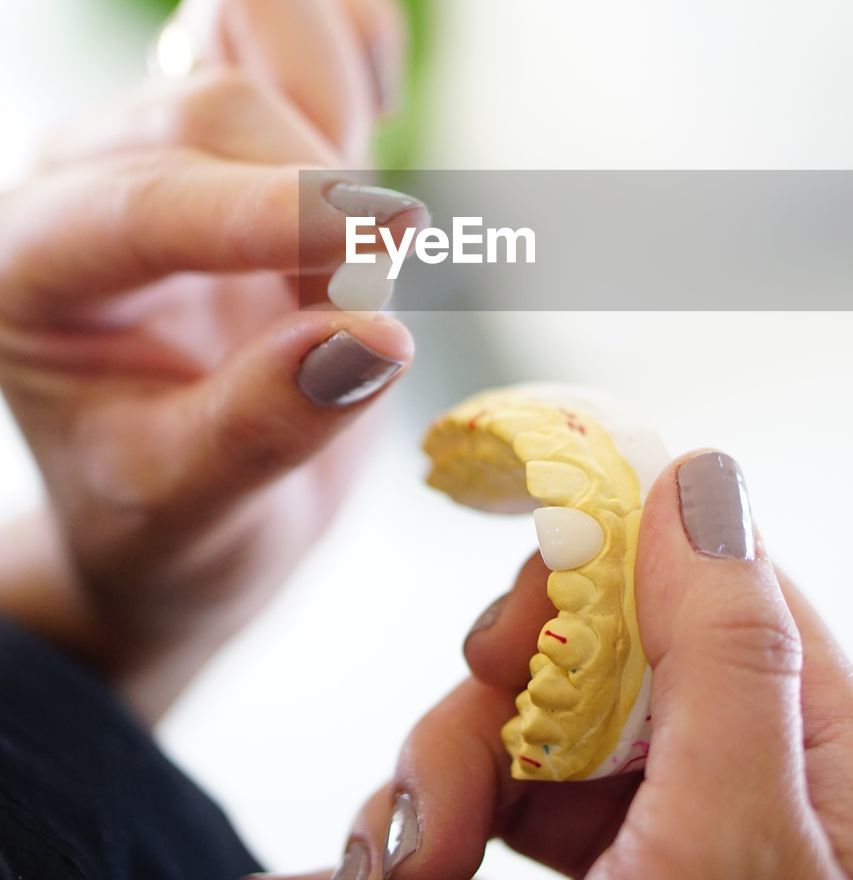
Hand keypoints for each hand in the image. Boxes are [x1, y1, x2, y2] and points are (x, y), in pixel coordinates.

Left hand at [0, 0, 424, 719]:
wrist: (187, 499)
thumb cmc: (168, 520)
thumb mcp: (194, 513)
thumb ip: (262, 429)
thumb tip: (370, 342)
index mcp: (25, 271)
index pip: (140, 206)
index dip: (266, 215)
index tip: (381, 239)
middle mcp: (79, 172)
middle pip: (213, 103)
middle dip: (319, 202)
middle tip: (367, 317)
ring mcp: (158, 120)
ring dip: (337, 109)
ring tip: (358, 243)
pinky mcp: (236, 100)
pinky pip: (302, 1)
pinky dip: (358, 44)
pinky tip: (364, 141)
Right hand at [292, 452, 852, 879]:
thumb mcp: (736, 848)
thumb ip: (726, 654)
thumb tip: (692, 475)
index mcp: (820, 747)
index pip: (711, 574)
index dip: (602, 563)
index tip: (513, 624)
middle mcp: (743, 768)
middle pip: (605, 642)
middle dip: (503, 693)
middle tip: (456, 780)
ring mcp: (657, 821)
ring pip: (538, 713)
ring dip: (448, 771)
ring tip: (413, 868)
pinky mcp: (594, 862)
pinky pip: (502, 792)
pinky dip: (434, 819)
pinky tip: (397, 868)